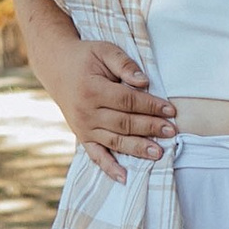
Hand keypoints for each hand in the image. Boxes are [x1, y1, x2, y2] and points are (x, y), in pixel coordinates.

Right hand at [64, 36, 174, 177]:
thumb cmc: (85, 58)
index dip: (151, 106)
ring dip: (137, 149)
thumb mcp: (105, 51)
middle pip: (124, 123)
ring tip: (158, 153)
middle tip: (172, 132)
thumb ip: (125, 64)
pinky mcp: (82, 136)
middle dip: (150, 128)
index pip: (127, 101)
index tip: (171, 110)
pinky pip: (95, 155)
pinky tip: (124, 178)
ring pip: (114, 141)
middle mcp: (86, 112)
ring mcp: (83, 127)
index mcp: (92, 89)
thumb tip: (144, 82)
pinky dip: (109, 168)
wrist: (57, 67)